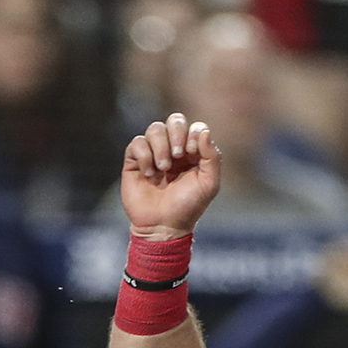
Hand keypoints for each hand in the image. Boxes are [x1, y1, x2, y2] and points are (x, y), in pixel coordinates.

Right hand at [120, 113, 219, 238]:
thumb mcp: (209, 183)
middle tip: (178, 155)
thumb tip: (203, 131)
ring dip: (160, 147)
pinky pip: (137, 143)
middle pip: (174, 120)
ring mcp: (153, 153)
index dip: (192, 134)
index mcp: (192, 152)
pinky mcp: (135, 161)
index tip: (192, 153)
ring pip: (154, 129)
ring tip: (163, 168)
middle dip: (177, 133)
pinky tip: (149, 174)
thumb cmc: (188, 206)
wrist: (163, 226)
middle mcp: (172, 149)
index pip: (193, 127)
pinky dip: (144, 156)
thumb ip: (212, 156)